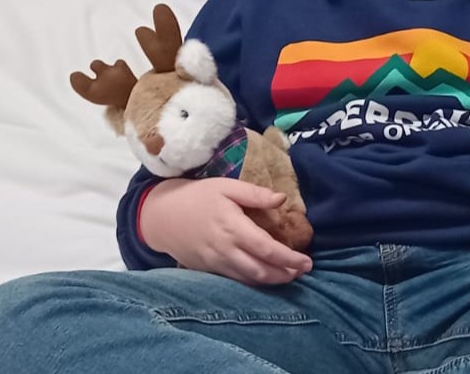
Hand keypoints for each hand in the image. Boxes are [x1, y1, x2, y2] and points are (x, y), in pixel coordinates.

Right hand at [139, 178, 312, 284]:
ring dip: (272, 281)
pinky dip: (254, 282)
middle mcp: (226, 250)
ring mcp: (216, 263)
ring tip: (290, 276)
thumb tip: (282, 199)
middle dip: (286, 274)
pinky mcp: (208, 270)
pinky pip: (236, 281)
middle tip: (304, 271)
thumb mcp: (225, 186)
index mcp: (233, 227)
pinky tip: (266, 278)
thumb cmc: (196, 196)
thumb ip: (255, 193)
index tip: (307, 261)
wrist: (161, 216)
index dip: (290, 259)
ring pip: (249, 279)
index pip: (267, 249)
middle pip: (261, 270)